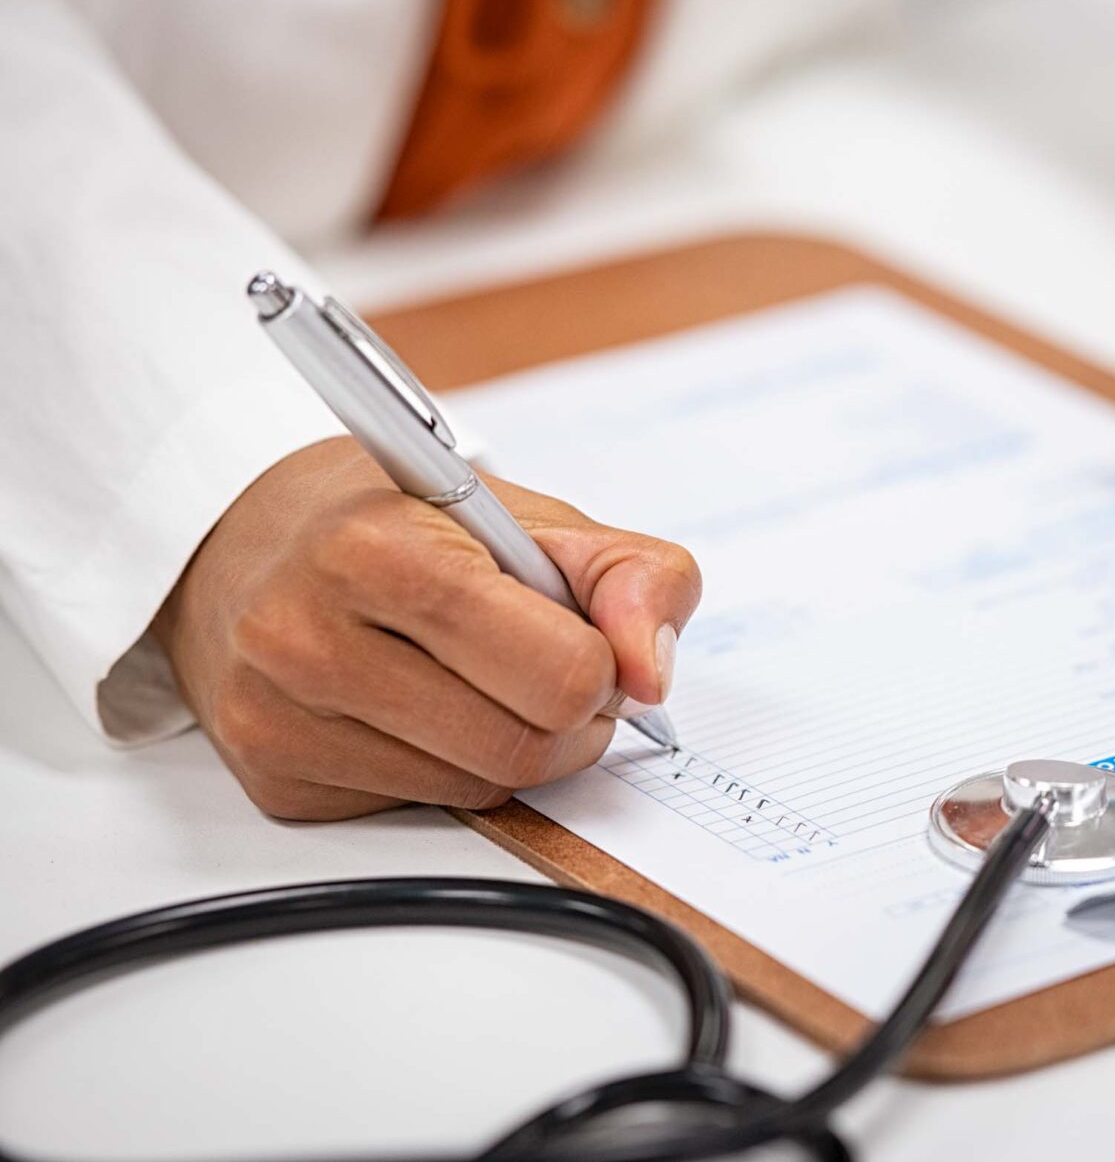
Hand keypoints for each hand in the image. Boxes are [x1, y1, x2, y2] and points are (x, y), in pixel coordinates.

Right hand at [155, 436, 701, 820]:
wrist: (251, 539)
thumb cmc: (409, 525)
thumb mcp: (535, 519)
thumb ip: (633, 578)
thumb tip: (651, 674)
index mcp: (379, 550)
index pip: (558, 671)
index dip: (600, 665)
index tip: (583, 639)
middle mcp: (309, 636)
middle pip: (523, 747)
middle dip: (565, 717)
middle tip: (547, 671)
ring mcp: (280, 716)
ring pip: (478, 789)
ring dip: (510, 747)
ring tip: (479, 681)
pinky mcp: (274, 780)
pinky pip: (420, 809)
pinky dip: (446, 770)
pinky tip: (415, 709)